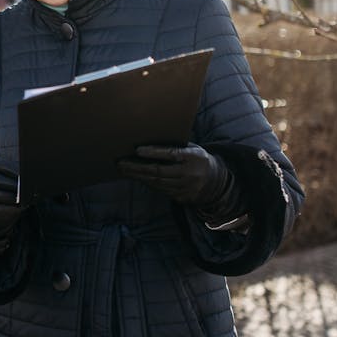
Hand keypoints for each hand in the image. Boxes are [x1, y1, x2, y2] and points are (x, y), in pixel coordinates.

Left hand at [115, 143, 229, 208]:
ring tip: (123, 170)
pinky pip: (159, 190)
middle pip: (159, 171)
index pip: (171, 154)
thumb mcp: (192, 149)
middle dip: (137, 167)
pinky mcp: (180, 197)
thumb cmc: (197, 159)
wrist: (215, 181)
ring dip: (138, 176)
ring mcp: (185, 188)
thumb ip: (175, 147)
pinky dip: (146, 183)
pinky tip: (136, 177)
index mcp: (193, 157)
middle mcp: (189, 174)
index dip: (154, 152)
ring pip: (156, 182)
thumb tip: (149, 140)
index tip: (137, 150)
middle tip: (121, 163)